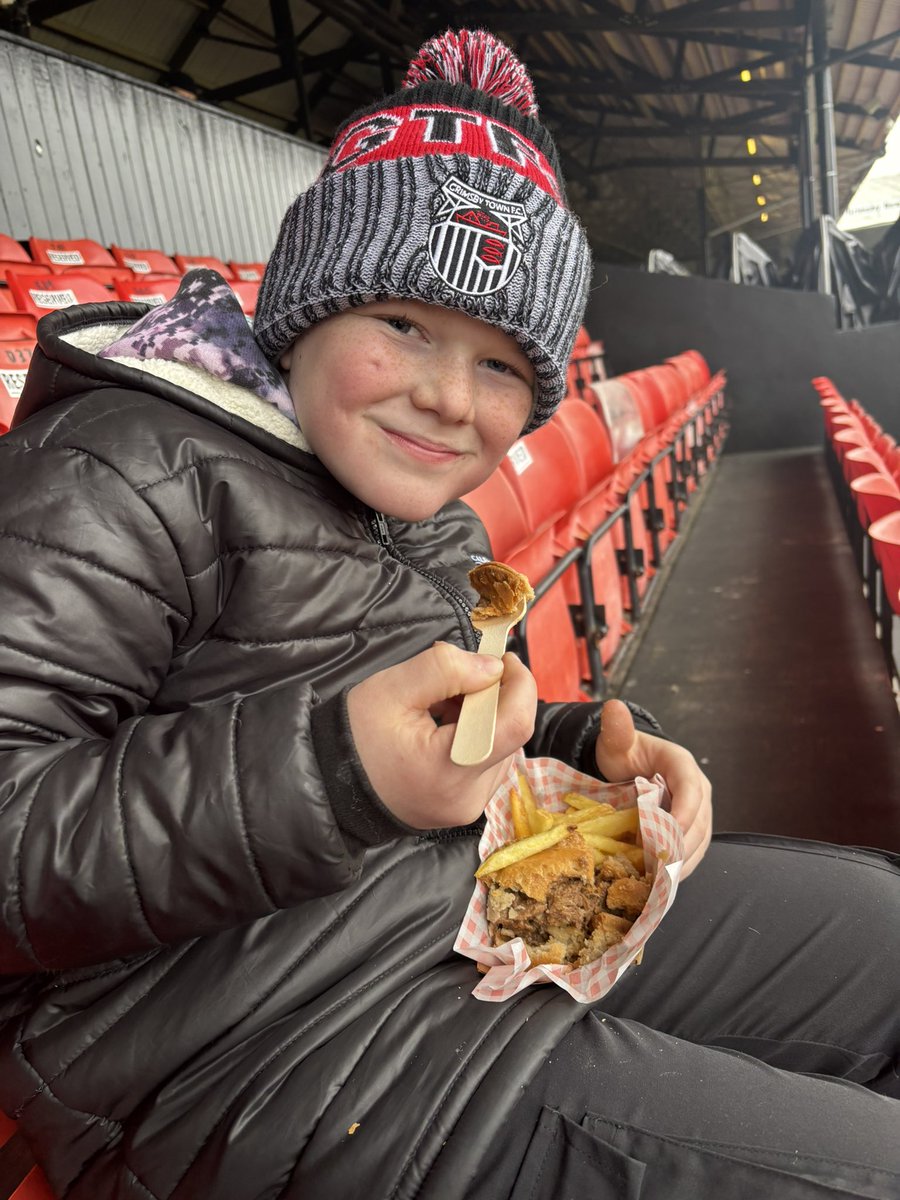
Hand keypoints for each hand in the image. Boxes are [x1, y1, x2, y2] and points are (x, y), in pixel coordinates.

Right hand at [347, 642, 536, 828]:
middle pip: (510, 735)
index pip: (514, 725)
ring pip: (503, 749)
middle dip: (496, 697)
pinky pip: (488, 764)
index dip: (519, 685)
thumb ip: (446, 670)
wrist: (329, 784)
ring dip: (487, 717)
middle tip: (462, 675)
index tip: (502, 659)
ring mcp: (467, 808)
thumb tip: (492, 667)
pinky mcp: (463, 808)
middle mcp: (467, 798)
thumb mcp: (393, 689)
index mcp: (449, 770)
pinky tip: (447, 724)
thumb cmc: (355, 737)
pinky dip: (477, 737)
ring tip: (447, 702)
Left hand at [594, 699, 711, 877]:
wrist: (625, 765)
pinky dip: (679, 867)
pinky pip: (692, 850)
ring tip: (661, 882)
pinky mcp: (691, 829)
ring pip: (699, 841)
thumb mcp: (616, 741)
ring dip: (682, 862)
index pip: (692, 790)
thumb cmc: (621, 752)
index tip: (668, 835)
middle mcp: (697, 789)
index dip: (684, 814)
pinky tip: (663, 883)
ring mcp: (697, 811)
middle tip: (660, 869)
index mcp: (682, 765)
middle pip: (699, 822)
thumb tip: (614, 707)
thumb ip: (616, 729)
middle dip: (681, 846)